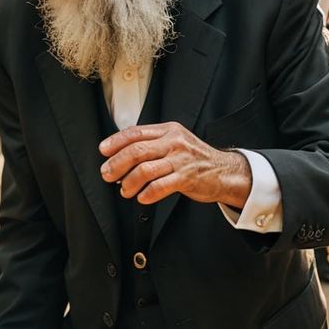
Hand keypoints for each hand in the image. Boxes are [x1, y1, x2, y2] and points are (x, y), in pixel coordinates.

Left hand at [98, 121, 252, 208]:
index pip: (135, 133)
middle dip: (117, 164)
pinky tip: (142, 198)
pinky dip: (147, 194)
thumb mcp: (177, 143)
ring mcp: (181, 160)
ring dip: (130, 182)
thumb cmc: (197, 159)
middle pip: (136, 151)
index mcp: (169, 131)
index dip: (115, 142)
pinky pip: (160, 186)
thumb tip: (124, 154)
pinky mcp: (187, 178)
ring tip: (125, 190)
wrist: (226, 172)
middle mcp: (174, 143)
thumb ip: (155, 144)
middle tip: (108, 175)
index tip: (103, 151)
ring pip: (145, 170)